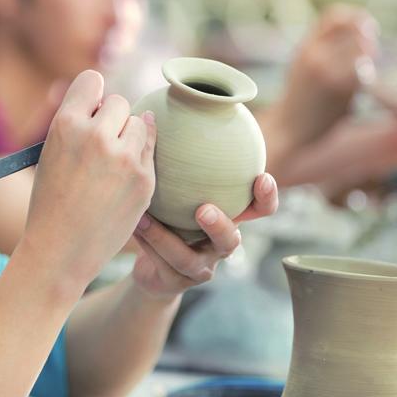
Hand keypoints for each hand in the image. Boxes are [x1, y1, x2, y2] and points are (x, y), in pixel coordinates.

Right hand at [20, 70, 156, 291]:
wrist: (60, 251)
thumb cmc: (51, 200)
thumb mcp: (51, 153)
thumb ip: (78, 124)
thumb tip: (111, 101)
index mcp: (65, 124)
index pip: (91, 81)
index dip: (91, 96)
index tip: (90, 111)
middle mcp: (95, 135)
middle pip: (118, 102)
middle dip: (111, 119)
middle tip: (99, 146)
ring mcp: (123, 158)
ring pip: (139, 123)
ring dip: (128, 137)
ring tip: (110, 165)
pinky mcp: (144, 179)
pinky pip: (149, 150)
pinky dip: (139, 159)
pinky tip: (122, 178)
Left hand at [129, 174, 277, 299]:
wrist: (155, 267)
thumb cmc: (171, 216)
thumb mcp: (179, 190)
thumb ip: (183, 163)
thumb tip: (164, 114)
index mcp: (229, 217)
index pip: (258, 209)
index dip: (266, 197)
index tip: (261, 177)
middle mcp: (219, 245)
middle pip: (231, 241)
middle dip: (221, 226)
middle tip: (203, 210)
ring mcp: (200, 268)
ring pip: (189, 259)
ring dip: (165, 238)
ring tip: (147, 218)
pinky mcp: (176, 282)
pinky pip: (161, 264)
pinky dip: (145, 243)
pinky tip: (131, 224)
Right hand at [272, 5, 378, 149]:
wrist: (288, 128)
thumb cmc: (300, 100)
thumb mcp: (302, 66)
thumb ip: (322, 49)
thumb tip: (356, 36)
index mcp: (305, 46)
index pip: (334, 15)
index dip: (355, 17)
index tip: (366, 28)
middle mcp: (314, 54)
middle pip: (354, 27)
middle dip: (370, 35)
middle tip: (373, 49)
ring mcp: (326, 70)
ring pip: (363, 49)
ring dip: (371, 56)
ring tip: (367, 68)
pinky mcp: (338, 89)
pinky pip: (364, 72)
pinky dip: (368, 75)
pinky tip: (363, 86)